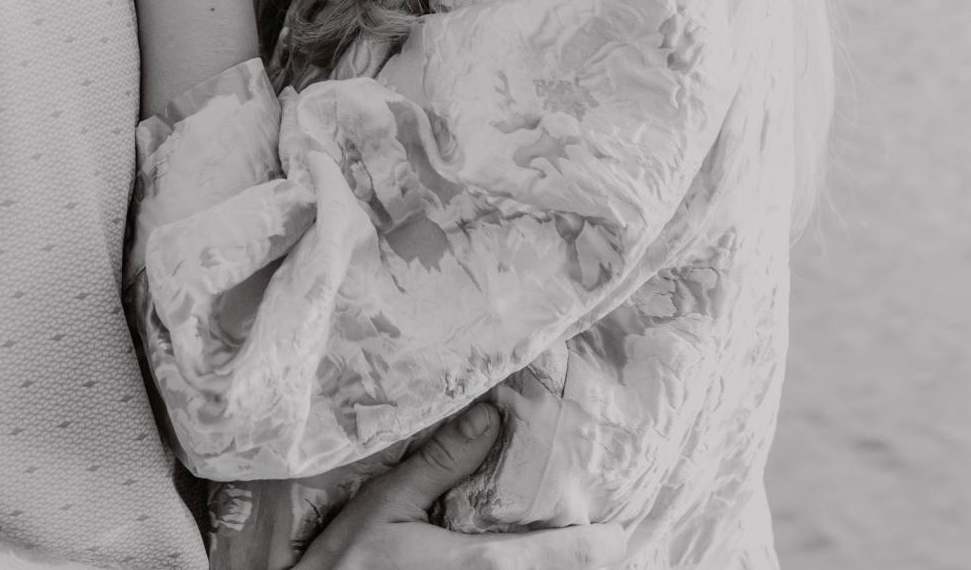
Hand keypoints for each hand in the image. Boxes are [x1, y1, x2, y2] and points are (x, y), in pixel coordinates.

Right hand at [296, 405, 627, 569]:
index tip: (626, 525)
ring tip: (569, 552)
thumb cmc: (345, 567)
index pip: (572, 557)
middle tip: (602, 537)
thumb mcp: (386, 505)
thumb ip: (440, 462)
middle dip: (586, 559)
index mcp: (484, 567)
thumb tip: (490, 415)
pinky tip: (523, 562)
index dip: (608, 543)